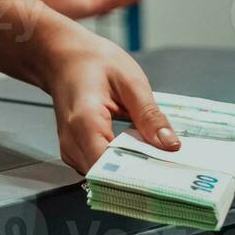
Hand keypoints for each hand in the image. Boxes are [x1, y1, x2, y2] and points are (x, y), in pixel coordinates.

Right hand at [35, 25, 181, 173]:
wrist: (63, 58)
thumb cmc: (94, 62)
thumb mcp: (130, 81)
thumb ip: (150, 115)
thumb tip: (171, 145)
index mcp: (85, 122)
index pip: (108, 167)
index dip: (137, 176)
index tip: (165, 176)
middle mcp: (72, 142)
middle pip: (107, 176)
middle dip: (139, 176)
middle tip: (171, 170)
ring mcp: (70, 150)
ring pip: (103, 177)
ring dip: (130, 173)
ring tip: (157, 162)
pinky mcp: (74, 153)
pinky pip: (99, 169)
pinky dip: (120, 166)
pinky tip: (139, 155)